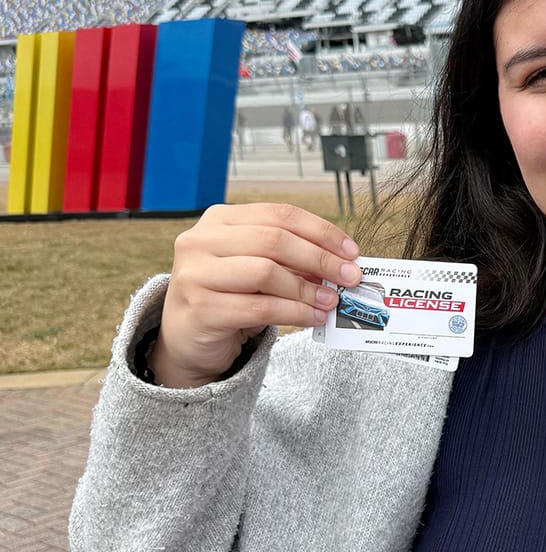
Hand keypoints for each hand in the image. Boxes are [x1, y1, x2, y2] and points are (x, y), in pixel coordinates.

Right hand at [150, 203, 360, 387]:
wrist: (188, 337)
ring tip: (331, 301)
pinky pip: (259, 308)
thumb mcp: (259, 269)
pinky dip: (294, 313)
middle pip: (275, 240)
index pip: (280, 215)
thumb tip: (341, 264)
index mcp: (219, 219)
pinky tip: (313, 318)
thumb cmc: (230, 296)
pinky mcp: (200, 308)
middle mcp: (201, 240)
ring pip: (266, 273)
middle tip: (350, 277)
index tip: (351, 252)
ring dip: (307, 289)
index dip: (322, 231)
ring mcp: (195, 273)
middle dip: (320, 259)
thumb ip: (291, 260)